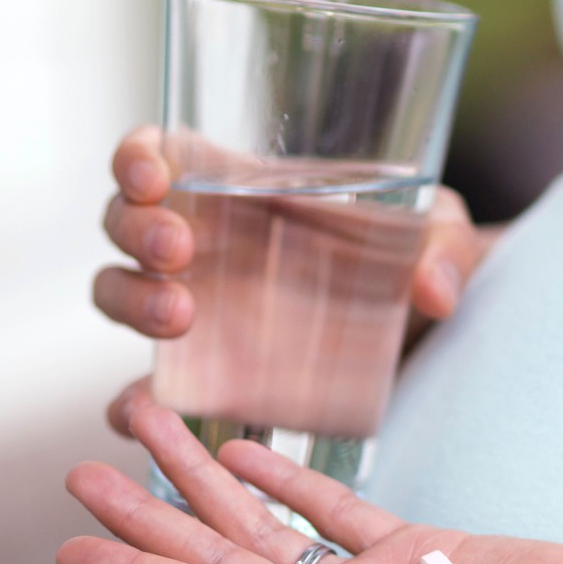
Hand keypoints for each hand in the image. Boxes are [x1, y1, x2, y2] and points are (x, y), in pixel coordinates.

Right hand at [93, 126, 491, 435]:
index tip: (155, 176)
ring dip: (131, 300)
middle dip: (137, 230)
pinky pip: (141, 387)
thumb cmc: (413, 258)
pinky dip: (130, 399)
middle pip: (123, 221)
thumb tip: (432, 290)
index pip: (154, 155)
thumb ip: (445, 248)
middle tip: (181, 251)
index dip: (135, 159)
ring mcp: (191, 309)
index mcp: (235, 186)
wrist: (420, 339)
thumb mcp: (439, 235)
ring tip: (181, 317)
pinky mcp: (200, 377)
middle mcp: (199, 243)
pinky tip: (143, 409)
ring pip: (117, 291)